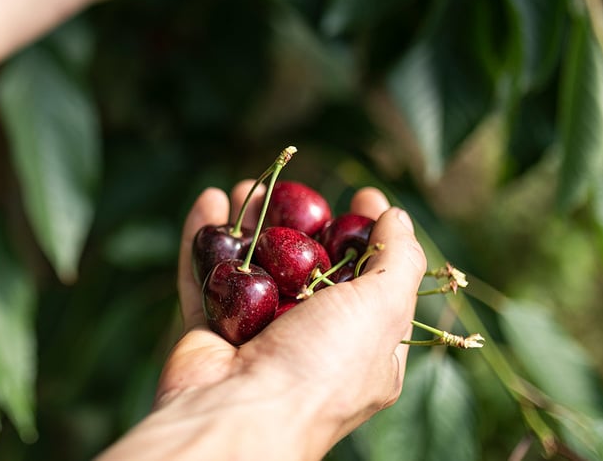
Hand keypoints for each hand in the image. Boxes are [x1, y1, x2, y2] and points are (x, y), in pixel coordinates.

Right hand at [99, 183, 426, 460]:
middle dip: (300, 222)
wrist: (241, 415)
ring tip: (248, 187)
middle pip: (307, 267)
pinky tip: (209, 203)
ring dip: (249, 223)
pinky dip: (205, 240)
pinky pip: (206, 276)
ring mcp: (257, 336)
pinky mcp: (211, 330)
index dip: (371, 236)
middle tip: (294, 186)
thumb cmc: (322, 367)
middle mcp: (311, 341)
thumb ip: (397, 260)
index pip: (374, 282)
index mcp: (363, 347)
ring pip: (253, 267)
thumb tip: (397, 217)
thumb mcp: (382, 310)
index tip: (362, 196)